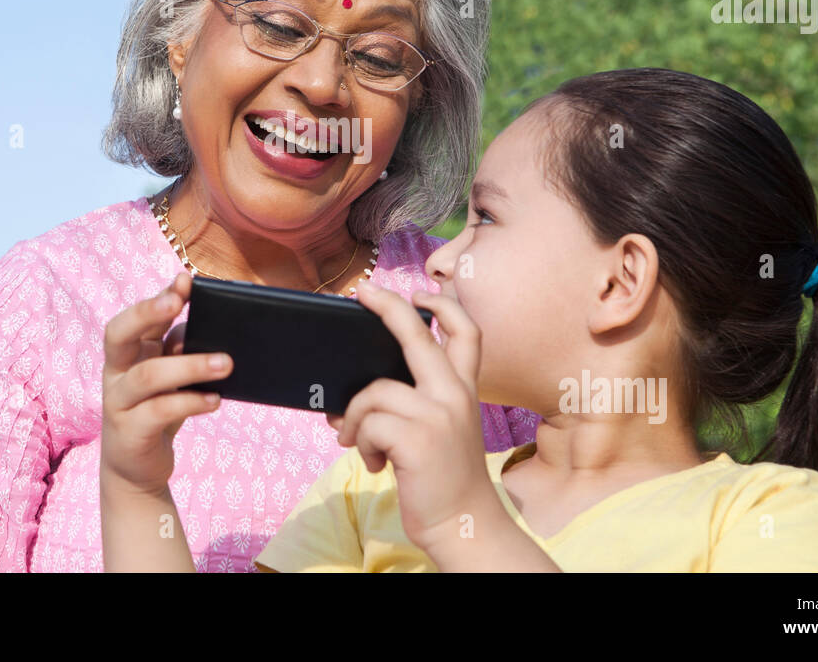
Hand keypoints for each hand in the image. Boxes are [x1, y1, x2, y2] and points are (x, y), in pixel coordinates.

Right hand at [101, 272, 232, 497]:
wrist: (136, 468)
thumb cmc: (157, 411)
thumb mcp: (170, 377)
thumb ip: (179, 350)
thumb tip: (203, 327)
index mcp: (127, 353)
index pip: (136, 317)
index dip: (158, 296)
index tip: (185, 280)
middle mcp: (115, 372)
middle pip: (118, 333)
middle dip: (148, 312)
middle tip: (180, 301)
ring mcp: (118, 402)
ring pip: (147, 375)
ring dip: (190, 365)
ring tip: (226, 363)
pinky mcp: (129, 432)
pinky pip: (159, 411)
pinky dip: (190, 402)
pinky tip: (214, 400)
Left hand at [326, 280, 498, 551]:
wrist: (464, 525)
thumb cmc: (443, 479)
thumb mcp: (441, 431)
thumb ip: (411, 405)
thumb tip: (351, 394)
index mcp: (464, 390)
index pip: (466, 332)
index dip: (443, 305)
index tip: (420, 292)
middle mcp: (454, 394)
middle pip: (416, 334)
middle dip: (387, 305)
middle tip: (362, 291)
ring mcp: (437, 414)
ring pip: (374, 390)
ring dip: (355, 418)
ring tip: (358, 443)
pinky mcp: (417, 438)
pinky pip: (368, 423)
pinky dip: (360, 443)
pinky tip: (376, 464)